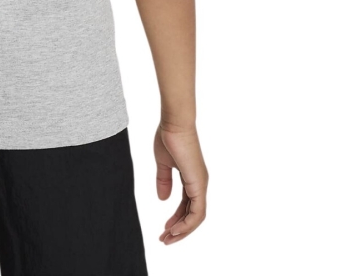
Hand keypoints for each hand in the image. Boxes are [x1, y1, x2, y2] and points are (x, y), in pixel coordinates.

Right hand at [154, 123, 207, 243]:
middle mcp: (199, 183)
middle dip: (179, 229)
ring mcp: (200, 184)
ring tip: (167, 239)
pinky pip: (197, 212)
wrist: (175, 122)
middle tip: (164, 240)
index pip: (186, 206)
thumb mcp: (162, 163)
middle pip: (193, 215)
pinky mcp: (198, 183)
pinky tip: (174, 229)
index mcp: (191, 178)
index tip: (164, 229)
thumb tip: (163, 199)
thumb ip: (163, 180)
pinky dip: (186, 223)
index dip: (176, 219)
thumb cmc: (168, 137)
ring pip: (196, 217)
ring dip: (182, 230)